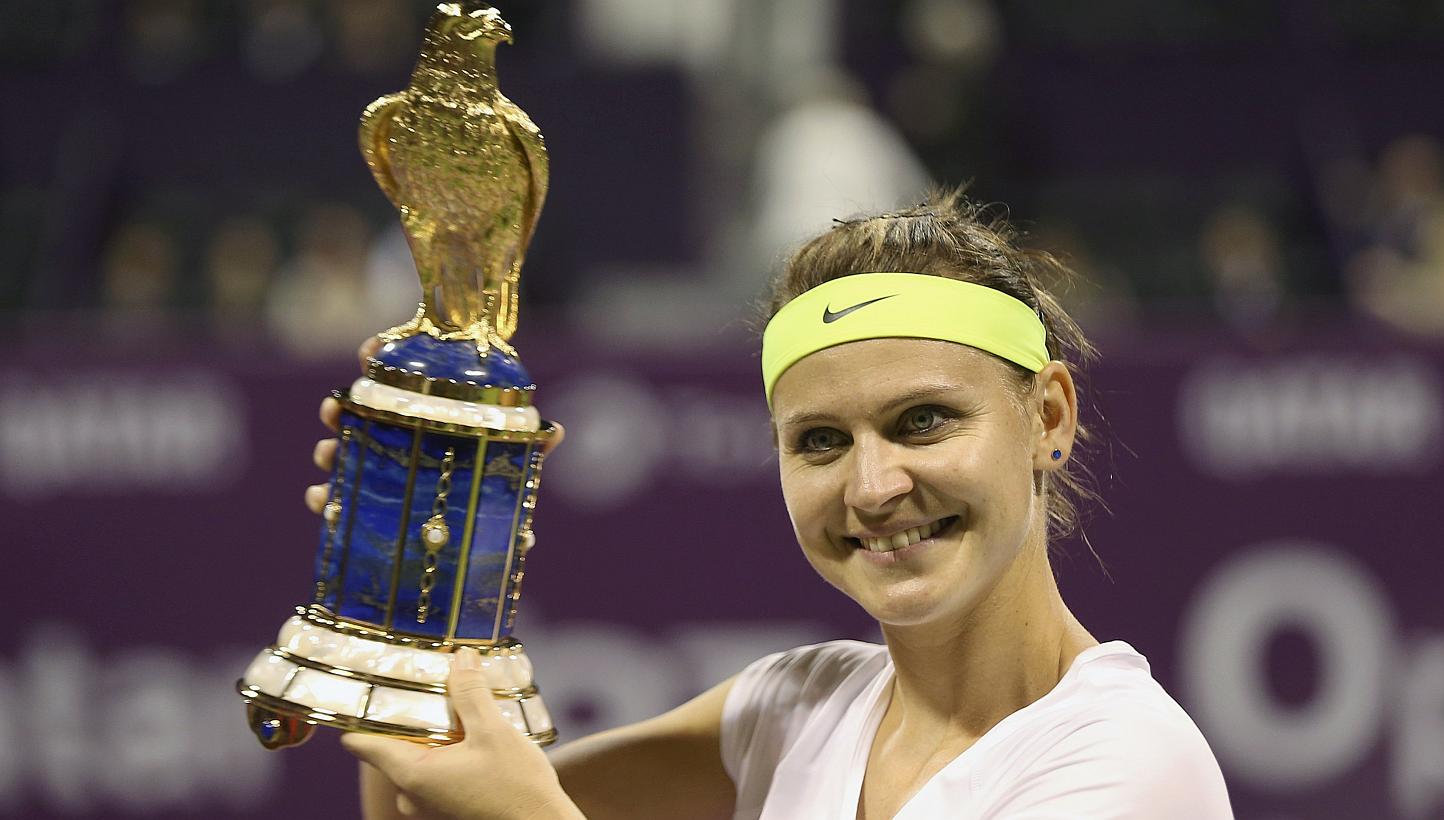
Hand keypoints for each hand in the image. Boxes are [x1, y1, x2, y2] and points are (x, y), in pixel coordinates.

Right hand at [303, 336, 564, 515]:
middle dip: (339, 410)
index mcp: (425, 422)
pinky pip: (339, 502)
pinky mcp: (367, 511)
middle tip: (334, 411)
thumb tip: (557, 430)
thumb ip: (530, 451)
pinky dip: (325, 500)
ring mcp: (378, 474)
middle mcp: (396, 442)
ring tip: (326, 456)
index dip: (376, 359)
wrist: (482, 549)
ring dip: (328, 451)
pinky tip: (323, 502)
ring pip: (341, 454)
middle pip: (357, 416)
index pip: (396, 381)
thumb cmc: (496, 497)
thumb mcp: (512, 471)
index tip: (367, 349)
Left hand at [341, 648, 584, 819]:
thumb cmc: (517, 788)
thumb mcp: (494, 731)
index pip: (360, 743)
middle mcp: (412, 791)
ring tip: (452, 696)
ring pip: (414, 752)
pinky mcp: (446, 800)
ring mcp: (428, 799)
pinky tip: (468, 724)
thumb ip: (471, 693)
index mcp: (412, 774)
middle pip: (389, 743)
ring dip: (430, 726)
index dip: (358, 711)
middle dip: (405, 711)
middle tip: (422, 677)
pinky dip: (444, 742)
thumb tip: (460, 657)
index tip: (365, 680)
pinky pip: (432, 764)